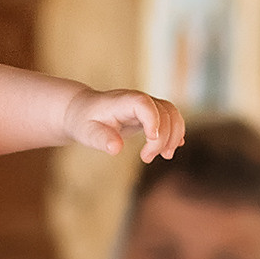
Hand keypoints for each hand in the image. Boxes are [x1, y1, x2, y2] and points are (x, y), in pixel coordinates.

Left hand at [64, 87, 185, 161]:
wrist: (84, 111)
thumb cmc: (85, 122)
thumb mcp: (87, 133)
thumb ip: (101, 139)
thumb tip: (116, 148)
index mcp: (123, 102)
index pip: (144, 104)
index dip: (153, 120)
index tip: (151, 140)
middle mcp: (139, 100)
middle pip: (164, 112)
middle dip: (162, 138)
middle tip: (146, 158)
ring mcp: (147, 105)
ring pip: (172, 114)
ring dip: (173, 136)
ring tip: (164, 156)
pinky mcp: (151, 113)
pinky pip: (171, 118)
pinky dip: (175, 133)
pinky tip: (171, 149)